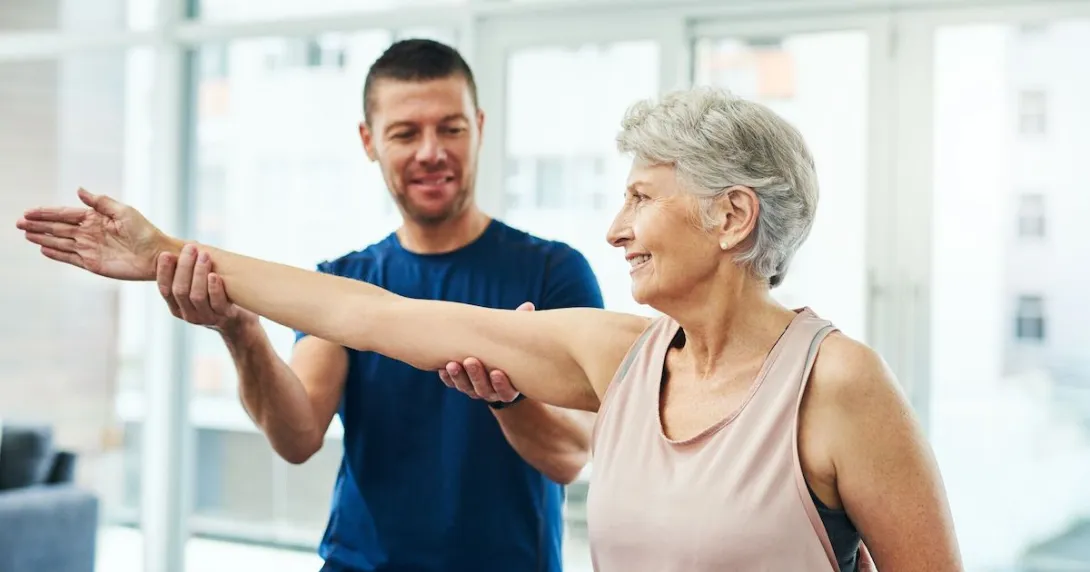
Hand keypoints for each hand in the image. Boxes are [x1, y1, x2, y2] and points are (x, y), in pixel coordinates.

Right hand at [15, 187, 169, 280]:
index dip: (46, 213)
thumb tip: (79, 190)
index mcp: (95, 218)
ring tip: (26, 234)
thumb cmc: (145, 232)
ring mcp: (89, 248)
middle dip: (38, 224)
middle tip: (19, 223)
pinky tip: (43, 248)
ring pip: (60, 242)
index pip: (65, 214)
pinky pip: (69, 257)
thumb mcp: (124, 212)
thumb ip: (100, 202)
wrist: (157, 255)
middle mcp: (89, 233)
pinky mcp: (92, 263)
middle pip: (58, 227)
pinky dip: (56, 254)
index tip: (29, 212)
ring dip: (42, 238)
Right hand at [157, 246, 253, 333]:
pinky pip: (217, 303)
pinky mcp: (224, 317)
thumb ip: (188, 273)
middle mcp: (188, 314)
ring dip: (199, 274)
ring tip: (204, 256)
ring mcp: (206, 317)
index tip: (166, 254)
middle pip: (180, 290)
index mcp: (177, 307)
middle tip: (190, 248)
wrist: (240, 321)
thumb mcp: (198, 287)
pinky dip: (214, 288)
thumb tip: (183, 244)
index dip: (164, 272)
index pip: (165, 289)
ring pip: (196, 296)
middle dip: (184, 267)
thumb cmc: (216, 297)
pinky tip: (214, 275)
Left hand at [438, 301, 532, 403]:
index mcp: (509, 386)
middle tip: (470, 361)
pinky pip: (452, 383)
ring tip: (452, 364)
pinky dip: (447, 377)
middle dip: (476, 376)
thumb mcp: (515, 338)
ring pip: (466, 388)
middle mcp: (491, 391)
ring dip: (458, 377)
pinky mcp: (460, 384)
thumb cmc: (508, 347)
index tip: (497, 372)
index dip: (501, 383)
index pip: (506, 391)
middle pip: (483, 389)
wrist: (493, 357)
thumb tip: (528, 306)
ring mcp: (474, 389)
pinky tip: (442, 368)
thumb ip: (521, 326)